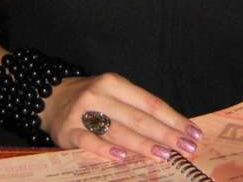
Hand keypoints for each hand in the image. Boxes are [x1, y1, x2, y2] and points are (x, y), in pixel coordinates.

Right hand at [40, 72, 203, 162]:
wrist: (49, 99)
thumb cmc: (91, 100)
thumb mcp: (113, 94)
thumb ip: (137, 109)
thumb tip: (173, 129)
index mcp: (115, 83)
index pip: (150, 103)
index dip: (173, 119)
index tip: (193, 133)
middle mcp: (100, 95)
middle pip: (138, 118)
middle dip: (166, 134)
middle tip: (187, 148)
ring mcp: (83, 113)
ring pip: (118, 131)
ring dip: (144, 145)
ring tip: (166, 154)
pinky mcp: (69, 130)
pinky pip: (90, 142)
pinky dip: (106, 151)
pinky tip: (122, 158)